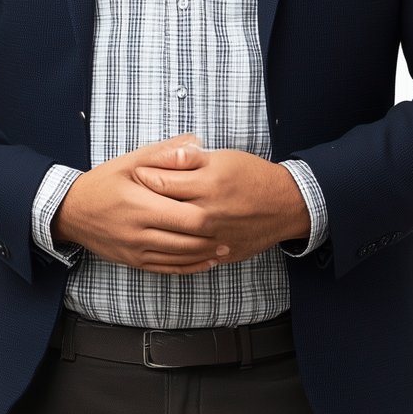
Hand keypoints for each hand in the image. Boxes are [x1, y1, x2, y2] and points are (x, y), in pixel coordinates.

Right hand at [53, 134, 221, 273]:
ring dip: (204, 255)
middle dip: (211, 237)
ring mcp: (136, 250)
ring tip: (225, 246)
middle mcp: (138, 232)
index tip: (225, 209)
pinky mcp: (134, 262)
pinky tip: (204, 262)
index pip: (184, 215)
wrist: (72, 211)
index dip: (208, 215)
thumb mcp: (131, 161)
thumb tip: (195, 142)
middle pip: (186, 240)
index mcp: (140, 204)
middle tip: (232, 229)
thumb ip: (164, 153)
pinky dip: (189, 267)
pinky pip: (167, 269)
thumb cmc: (104, 182)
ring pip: (179, 258)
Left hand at [133, 149, 310, 265]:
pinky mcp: (219, 253)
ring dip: (153, 229)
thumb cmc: (251, 175)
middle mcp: (208, 212)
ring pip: (172, 238)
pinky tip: (162, 242)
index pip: (162, 181)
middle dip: (141, 204)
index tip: (132, 172)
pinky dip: (172, 251)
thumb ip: (190, 158)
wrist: (284, 204)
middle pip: (162, 211)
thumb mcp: (221, 158)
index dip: (143, 176)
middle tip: (128, 197)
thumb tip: (163, 156)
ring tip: (142, 219)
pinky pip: (188, 257)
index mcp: (207, 184)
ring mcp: (213, 236)